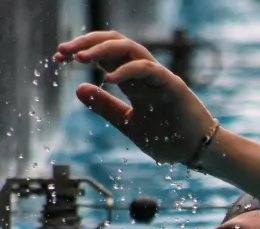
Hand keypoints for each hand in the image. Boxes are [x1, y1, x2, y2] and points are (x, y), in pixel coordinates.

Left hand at [55, 31, 215, 165]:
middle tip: (63, 51)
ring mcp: (159, 77)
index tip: (59, 58)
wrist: (197, 153)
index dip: (81, 51)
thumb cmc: (168, 139)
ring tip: (79, 57)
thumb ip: (106, 107)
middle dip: (87, 42)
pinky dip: (126, 70)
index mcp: (134, 81)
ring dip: (102, 48)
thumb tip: (79, 88)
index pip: (105, 54)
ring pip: (131, 48)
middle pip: (115, 43)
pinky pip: (148, 69)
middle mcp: (145, 74)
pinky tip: (107, 78)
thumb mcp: (128, 123)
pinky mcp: (172, 85)